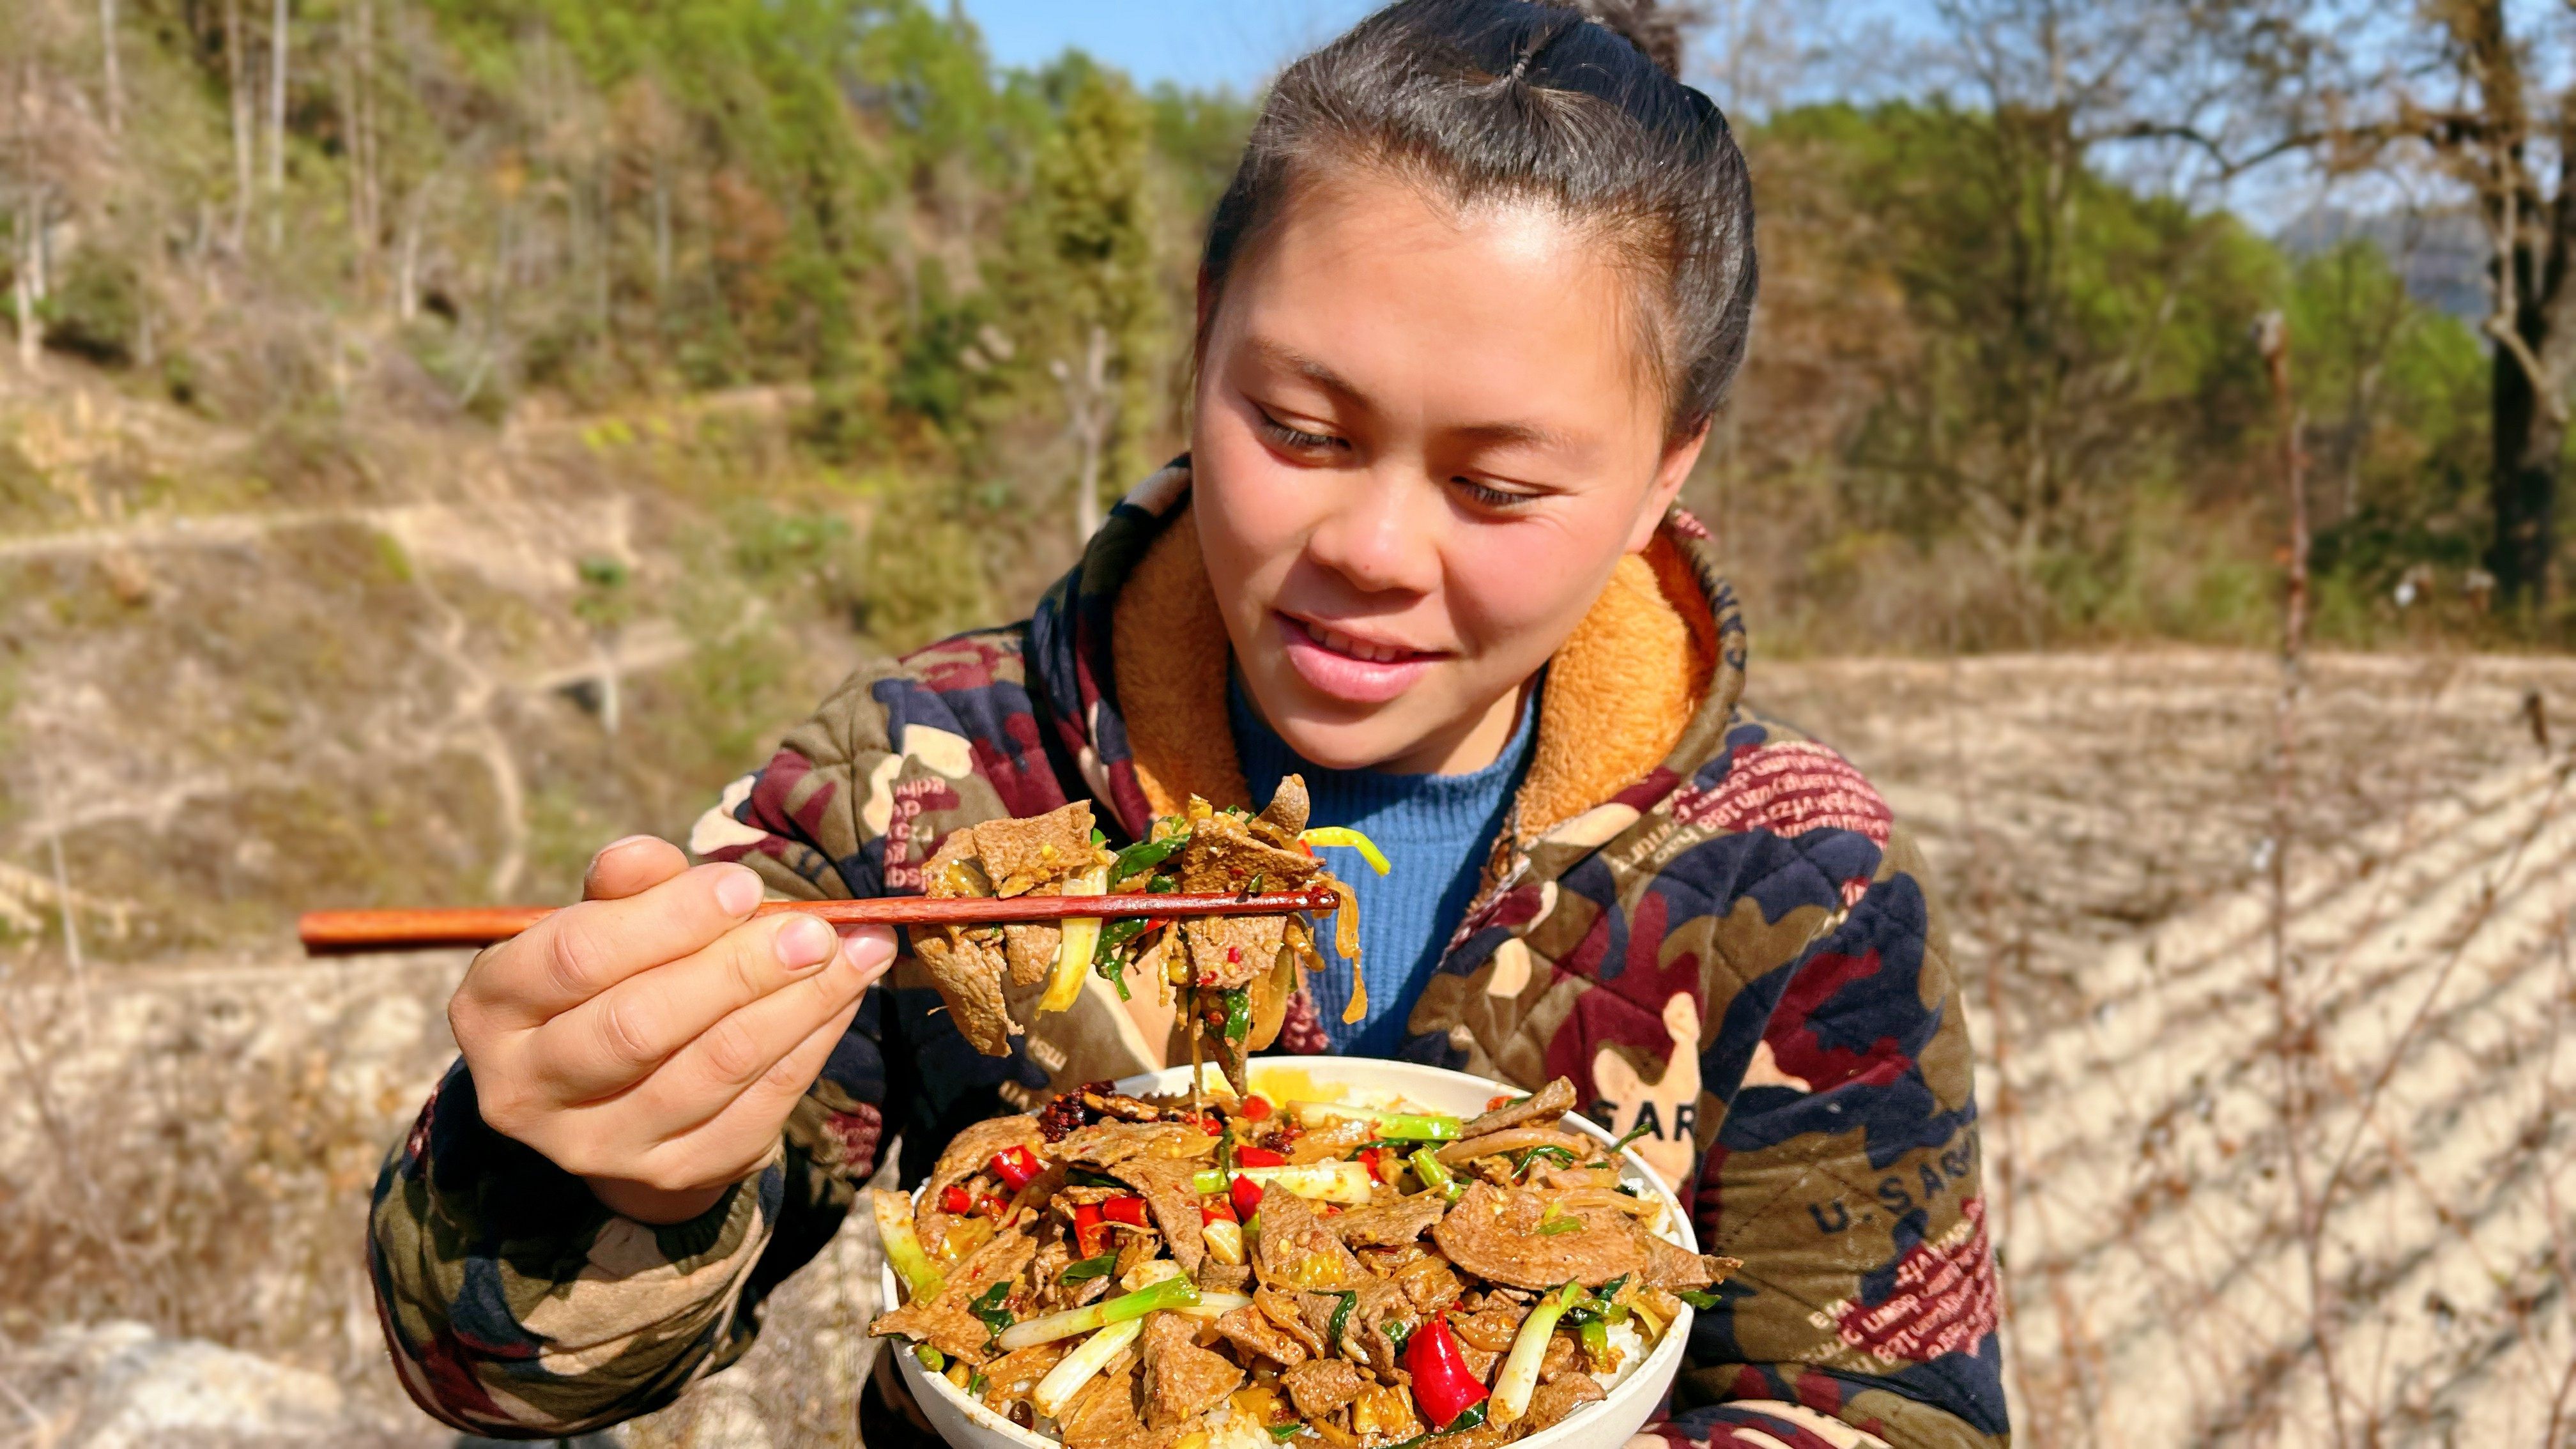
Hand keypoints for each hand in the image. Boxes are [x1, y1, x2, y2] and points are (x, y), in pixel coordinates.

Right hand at [449, 836, 893, 1223]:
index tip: (743, 885)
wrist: (610, 1092)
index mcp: (493, 1008)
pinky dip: (811, 1046)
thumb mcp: (599, 922)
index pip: (576, 957)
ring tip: (857, 950)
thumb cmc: (608, 978)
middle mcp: (526, 1089)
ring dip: (798, 1005)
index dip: (667, 918)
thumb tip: (647, 856)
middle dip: (739, 970)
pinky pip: (757, 1109)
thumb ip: (625, 886)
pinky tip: (844, 998)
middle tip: (815, 928)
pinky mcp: (669, 1177)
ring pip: (711, 1070)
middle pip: (641, 1025)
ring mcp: (596, 1146)